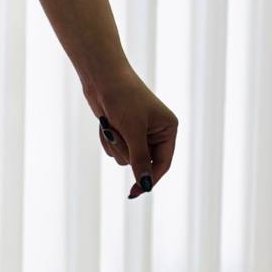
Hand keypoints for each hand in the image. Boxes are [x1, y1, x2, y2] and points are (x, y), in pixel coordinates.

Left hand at [81, 63, 178, 198]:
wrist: (103, 79)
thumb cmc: (123, 99)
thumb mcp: (133, 132)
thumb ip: (140, 159)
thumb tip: (144, 184)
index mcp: (168, 129)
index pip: (163, 163)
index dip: (149, 179)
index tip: (134, 192)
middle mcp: (156, 133)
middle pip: (142, 163)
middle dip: (126, 152)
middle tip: (117, 135)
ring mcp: (139, 133)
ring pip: (125, 159)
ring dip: (115, 146)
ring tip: (112, 123)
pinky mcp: (123, 132)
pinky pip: (115, 150)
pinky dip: (108, 141)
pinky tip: (106, 123)